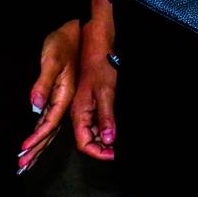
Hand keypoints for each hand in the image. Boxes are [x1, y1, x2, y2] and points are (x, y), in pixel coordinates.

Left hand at [18, 19, 78, 174]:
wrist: (79, 31)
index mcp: (64, 95)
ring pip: (50, 129)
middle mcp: (66, 101)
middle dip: (36, 150)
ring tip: (26, 161)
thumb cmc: (64, 42)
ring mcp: (64, 99)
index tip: (22, 151)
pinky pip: (50, 120)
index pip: (48, 123)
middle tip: (21, 166)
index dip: (36, 138)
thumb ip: (44, 83)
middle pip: (50, 132)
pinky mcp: (61, 95)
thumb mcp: (52, 59)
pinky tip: (36, 139)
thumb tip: (35, 104)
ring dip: (38, 146)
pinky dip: (41, 133)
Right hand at [71, 2, 116, 160]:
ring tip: (119, 146)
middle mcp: (78, 112)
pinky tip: (115, 129)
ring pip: (91, 131)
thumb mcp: (105, 91)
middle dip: (100, 150)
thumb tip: (108, 140)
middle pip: (86, 139)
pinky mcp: (89, 99)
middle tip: (118, 154)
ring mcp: (83, 105)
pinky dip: (105, 127)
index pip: (83, 143)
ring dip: (104, 140)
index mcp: (78, 112)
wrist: (93, 40)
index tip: (114, 156)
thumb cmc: (98, 63)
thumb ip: (105, 116)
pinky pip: (95, 120)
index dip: (97, 152)